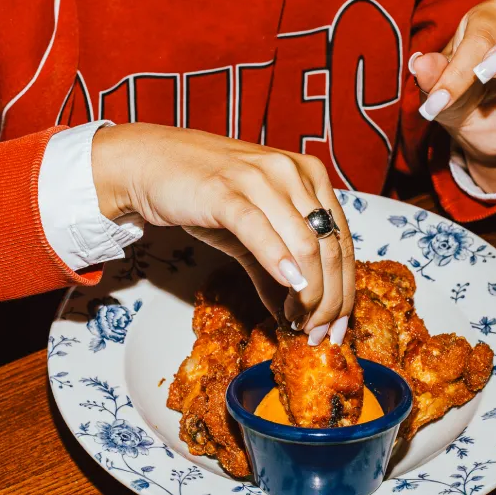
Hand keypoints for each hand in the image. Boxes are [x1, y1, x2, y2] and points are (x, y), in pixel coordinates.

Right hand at [91, 122, 354, 342]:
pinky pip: (261, 231)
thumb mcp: (249, 230)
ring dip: (308, 292)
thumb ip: (273, 269)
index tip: (337, 326)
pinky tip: (288, 291)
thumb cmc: (202, 193)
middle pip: (330, 247)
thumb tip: (291, 315)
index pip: (342, 240)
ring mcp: (261, 179)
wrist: (151, 161)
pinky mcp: (226, 191)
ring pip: (304, 243)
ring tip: (300, 321)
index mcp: (309, 176)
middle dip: (330, 300)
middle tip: (319, 333)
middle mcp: (292, 172)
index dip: (345, 290)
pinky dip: (279, 264)